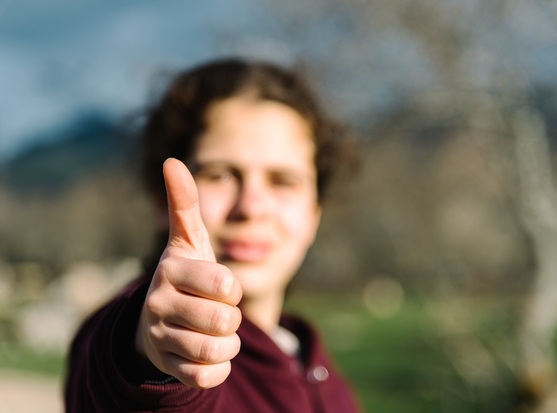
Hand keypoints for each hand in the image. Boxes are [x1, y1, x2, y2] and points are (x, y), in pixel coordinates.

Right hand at [136, 158, 242, 388]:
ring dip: (228, 342)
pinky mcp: (169, 368)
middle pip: (224, 320)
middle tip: (218, 311)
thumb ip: (184, 203)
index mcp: (170, 270)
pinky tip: (207, 353)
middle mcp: (158, 304)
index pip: (225, 283)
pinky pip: (209, 377)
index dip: (233, 287)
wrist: (158, 322)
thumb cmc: (185, 276)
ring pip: (219, 349)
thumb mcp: (188, 240)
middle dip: (232, 316)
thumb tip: (172, 161)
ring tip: (214, 331)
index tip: (220, 285)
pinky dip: (219, 367)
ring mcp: (161, 339)